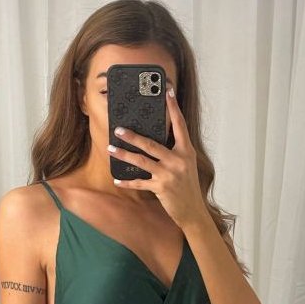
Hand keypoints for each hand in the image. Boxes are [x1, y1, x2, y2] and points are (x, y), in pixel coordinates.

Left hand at [108, 87, 209, 230]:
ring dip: (124, 155)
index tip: (167, 92)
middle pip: (151, 144)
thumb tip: (154, 139)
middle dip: (133, 136)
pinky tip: (117, 180)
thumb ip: (174, 151)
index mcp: (186, 151)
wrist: (193, 211)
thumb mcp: (186, 164)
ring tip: (111, 148)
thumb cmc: (187, 186)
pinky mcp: (161, 188)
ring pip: (141, 161)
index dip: (173, 108)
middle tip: (119, 129)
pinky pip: (140, 183)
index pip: (180, 125)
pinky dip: (127, 182)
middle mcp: (178, 160)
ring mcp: (169, 174)